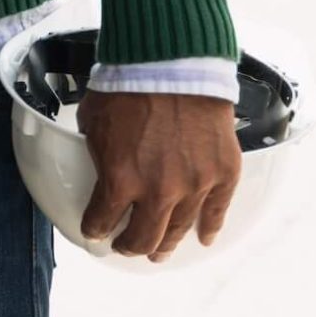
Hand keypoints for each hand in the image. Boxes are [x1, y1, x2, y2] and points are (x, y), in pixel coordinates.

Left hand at [77, 89, 243, 260]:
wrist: (172, 64)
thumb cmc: (127, 84)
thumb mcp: (93, 121)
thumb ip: (99, 151)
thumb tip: (101, 162)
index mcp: (119, 179)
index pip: (102, 220)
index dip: (96, 230)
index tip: (95, 233)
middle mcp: (158, 191)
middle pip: (144, 237)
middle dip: (131, 246)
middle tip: (126, 248)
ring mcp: (194, 185)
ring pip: (179, 229)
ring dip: (166, 244)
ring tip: (158, 252)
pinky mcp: (223, 174)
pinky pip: (217, 211)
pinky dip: (210, 228)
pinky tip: (203, 239)